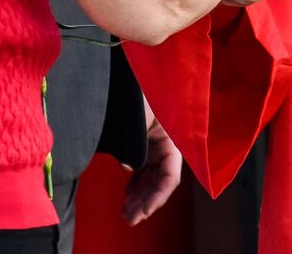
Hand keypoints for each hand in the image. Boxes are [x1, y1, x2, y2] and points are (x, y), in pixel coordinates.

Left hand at [123, 105, 182, 224]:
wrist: (120, 73)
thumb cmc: (132, 93)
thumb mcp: (136, 122)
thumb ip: (135, 148)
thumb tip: (130, 167)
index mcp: (171, 137)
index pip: (171, 176)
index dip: (158, 197)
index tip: (143, 212)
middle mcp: (166, 140)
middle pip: (159, 179)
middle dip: (145, 201)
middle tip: (129, 218)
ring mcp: (154, 139)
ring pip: (151, 174)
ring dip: (140, 194)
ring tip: (126, 212)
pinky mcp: (143, 137)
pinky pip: (143, 164)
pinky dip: (136, 180)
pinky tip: (128, 194)